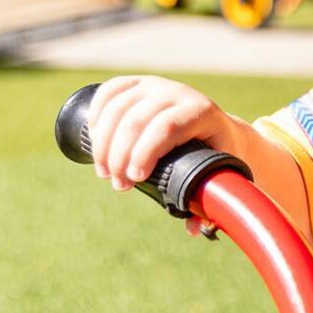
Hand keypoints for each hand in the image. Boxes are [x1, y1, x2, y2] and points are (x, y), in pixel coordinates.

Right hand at [84, 75, 234, 191]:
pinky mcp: (138, 83)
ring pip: (118, 108)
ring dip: (103, 143)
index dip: (145, 153)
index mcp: (201, 112)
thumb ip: (207, 202)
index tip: (134, 180)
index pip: (167, 127)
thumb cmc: (214, 154)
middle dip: (120, 156)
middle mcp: (178, 93)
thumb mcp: (217, 172)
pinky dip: (97, 114)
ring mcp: (156, 84)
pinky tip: (95, 137)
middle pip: (136, 120)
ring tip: (104, 171)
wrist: (216, 125)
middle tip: (117, 184)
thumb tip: (193, 229)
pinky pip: (109, 91)